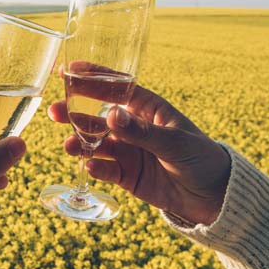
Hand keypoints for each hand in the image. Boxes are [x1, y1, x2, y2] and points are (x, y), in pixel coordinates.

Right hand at [48, 64, 229, 224]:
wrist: (214, 198)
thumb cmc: (201, 158)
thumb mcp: (174, 142)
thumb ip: (142, 132)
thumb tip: (110, 116)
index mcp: (148, 109)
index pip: (116, 88)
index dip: (92, 78)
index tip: (68, 70)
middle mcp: (133, 128)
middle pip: (97, 115)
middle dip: (75, 112)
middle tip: (54, 111)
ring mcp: (129, 152)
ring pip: (96, 144)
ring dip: (79, 142)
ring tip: (68, 145)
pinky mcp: (127, 176)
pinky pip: (106, 170)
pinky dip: (96, 168)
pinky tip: (89, 167)